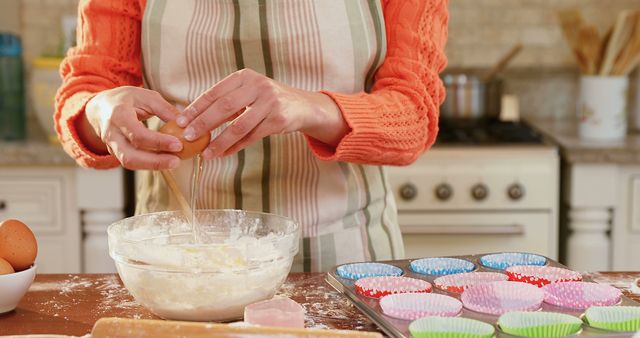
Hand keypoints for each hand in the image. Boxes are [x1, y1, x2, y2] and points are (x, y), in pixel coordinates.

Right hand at [83, 86, 183, 169]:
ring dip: (153, 166)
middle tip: (176, 161)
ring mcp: (111, 146)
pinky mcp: (116, 153)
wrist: (100, 108)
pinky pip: (133, 162)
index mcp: (118, 115)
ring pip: (130, 163)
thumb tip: (185, 124)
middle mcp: (111, 134)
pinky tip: (165, 160)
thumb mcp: (146, 96)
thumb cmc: (126, 99)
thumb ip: (165, 109)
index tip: (178, 145)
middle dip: (155, 162)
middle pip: (130, 156)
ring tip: (174, 162)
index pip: (138, 135)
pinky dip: (149, 164)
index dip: (158, 142)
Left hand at [176, 68, 348, 158]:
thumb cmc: (267, 101)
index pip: (214, 92)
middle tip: (187, 137)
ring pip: (239, 126)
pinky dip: (236, 147)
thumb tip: (192, 120)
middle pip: (224, 107)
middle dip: (203, 123)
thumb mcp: (248, 93)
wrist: (302, 106)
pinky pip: (252, 136)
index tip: (180, 122)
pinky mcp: (279, 120)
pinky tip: (223, 154)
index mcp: (244, 77)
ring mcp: (270, 103)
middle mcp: (258, 86)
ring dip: (220, 141)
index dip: (196, 108)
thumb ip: (226, 102)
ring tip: (206, 153)